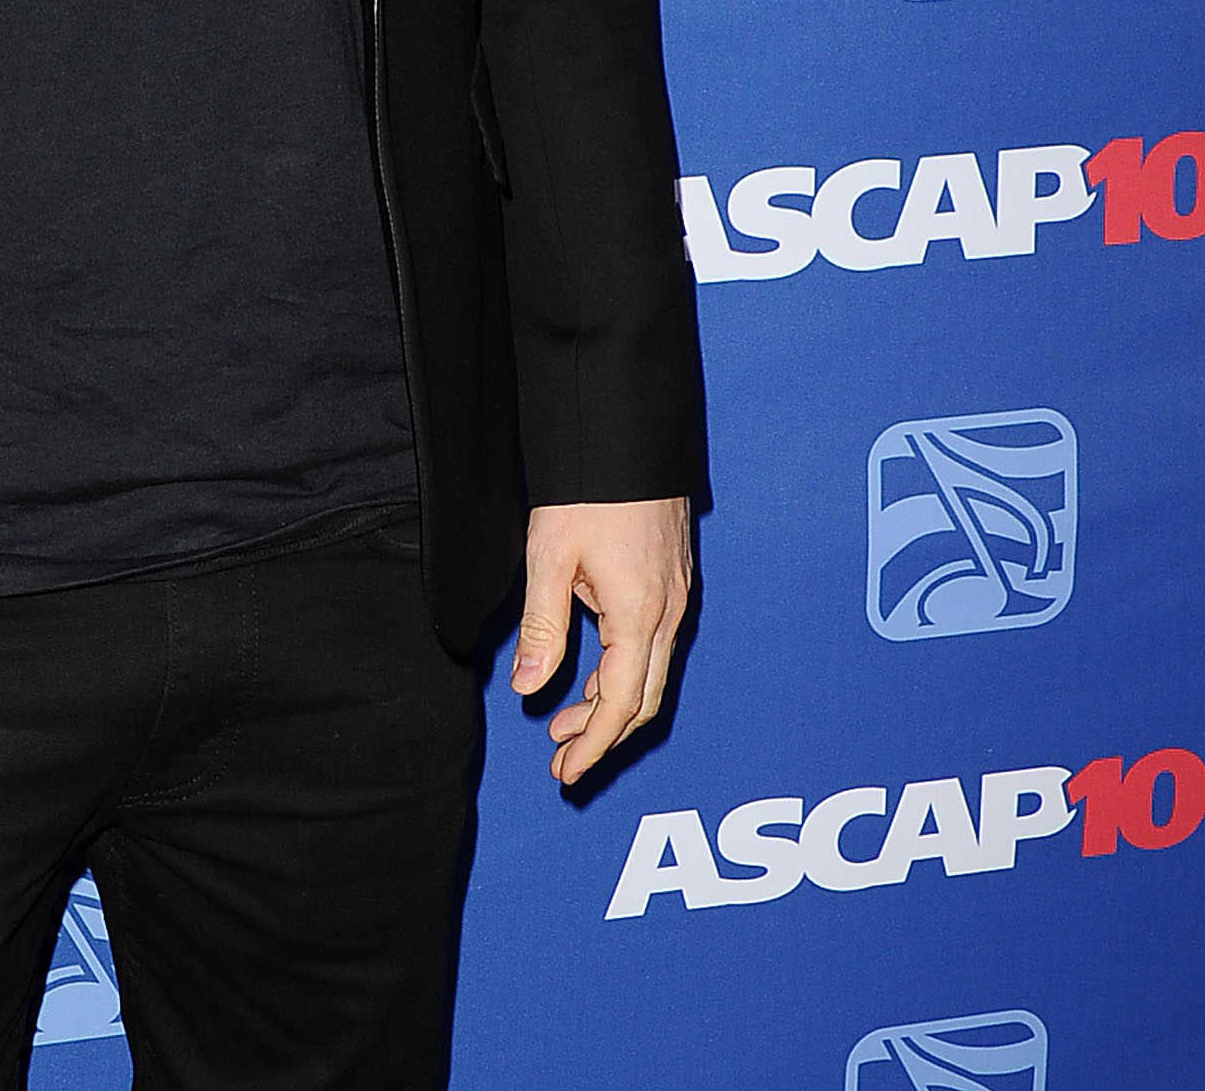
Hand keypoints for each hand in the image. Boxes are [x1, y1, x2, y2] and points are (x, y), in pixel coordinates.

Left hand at [509, 497, 692, 788]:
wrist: (626, 433)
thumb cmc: (588, 488)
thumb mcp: (551, 556)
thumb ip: (542, 626)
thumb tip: (527, 687)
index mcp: (640, 615)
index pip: (620, 704)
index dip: (593, 745)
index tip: (566, 772)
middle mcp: (669, 612)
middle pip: (642, 699)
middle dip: (602, 735)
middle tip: (561, 758)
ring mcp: (676, 596)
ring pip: (651, 674)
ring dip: (610, 704)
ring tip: (565, 721)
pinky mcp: (672, 579)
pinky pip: (654, 645)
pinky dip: (624, 671)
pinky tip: (593, 672)